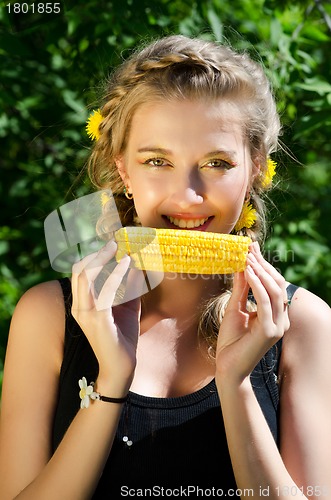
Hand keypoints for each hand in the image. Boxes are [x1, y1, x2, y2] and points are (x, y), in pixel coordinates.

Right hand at [71, 240, 142, 395]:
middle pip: (79, 269)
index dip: (94, 255)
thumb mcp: (128, 306)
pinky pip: (104, 290)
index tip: (112, 243)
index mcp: (82, 302)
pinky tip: (128, 264)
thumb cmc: (123, 336)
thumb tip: (136, 264)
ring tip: (118, 247)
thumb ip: (130, 286)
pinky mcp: (97, 319)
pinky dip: (115, 274)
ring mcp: (85, 313)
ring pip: (85, 275)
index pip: (80, 272)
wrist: (121, 367)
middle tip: (114, 242)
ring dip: (102, 258)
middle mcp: (79, 306)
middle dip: (96, 253)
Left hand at [216, 242, 289, 383]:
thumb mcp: (235, 309)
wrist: (227, 368)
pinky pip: (264, 301)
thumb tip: (241, 266)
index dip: (264, 265)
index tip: (251, 248)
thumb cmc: (230, 341)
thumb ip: (240, 289)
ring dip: (259, 271)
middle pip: (277, 284)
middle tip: (248, 248)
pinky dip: (255, 284)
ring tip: (246, 257)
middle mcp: (281, 319)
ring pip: (273, 290)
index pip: (274, 284)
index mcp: (276, 315)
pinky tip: (246, 272)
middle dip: (262, 264)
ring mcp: (278, 326)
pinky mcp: (270, 331)